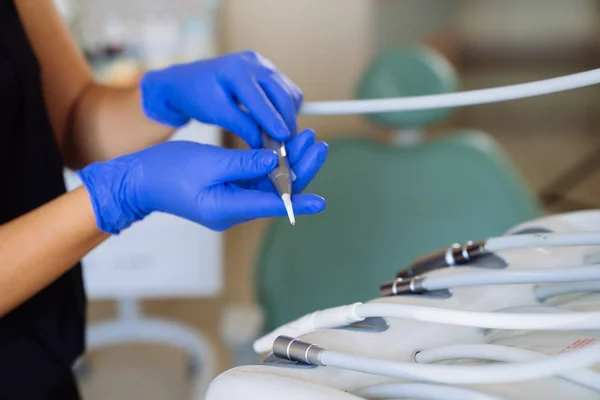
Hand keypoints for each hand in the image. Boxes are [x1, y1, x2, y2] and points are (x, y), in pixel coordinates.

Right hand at [77, 129, 326, 233]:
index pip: (271, 206)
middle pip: (277, 192)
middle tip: (316, 144)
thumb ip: (243, 163)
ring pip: (270, 184)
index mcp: (228, 208)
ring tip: (307, 139)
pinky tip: (283, 146)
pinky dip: (271, 163)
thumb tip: (274, 160)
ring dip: (288, 162)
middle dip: (299, 168)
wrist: (141, 181)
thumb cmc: (166, 172)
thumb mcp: (207, 163)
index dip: (298, 201)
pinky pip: (258, 180)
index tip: (320, 202)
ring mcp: (233, 201)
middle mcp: (234, 209)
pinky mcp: (230, 191)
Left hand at [140, 51, 302, 147]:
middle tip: (286, 145)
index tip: (284, 140)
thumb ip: (243, 126)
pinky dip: (285, 109)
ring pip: (289, 92)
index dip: (275, 121)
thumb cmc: (196, 97)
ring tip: (279, 137)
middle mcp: (253, 62)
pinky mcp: (267, 70)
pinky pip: (286, 91)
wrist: (185, 82)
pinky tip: (275, 124)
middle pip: (283, 94)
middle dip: (287, 121)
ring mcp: (262, 64)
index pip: (262, 99)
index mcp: (236, 69)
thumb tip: (266, 145)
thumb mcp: (216, 114)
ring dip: (289, 115)